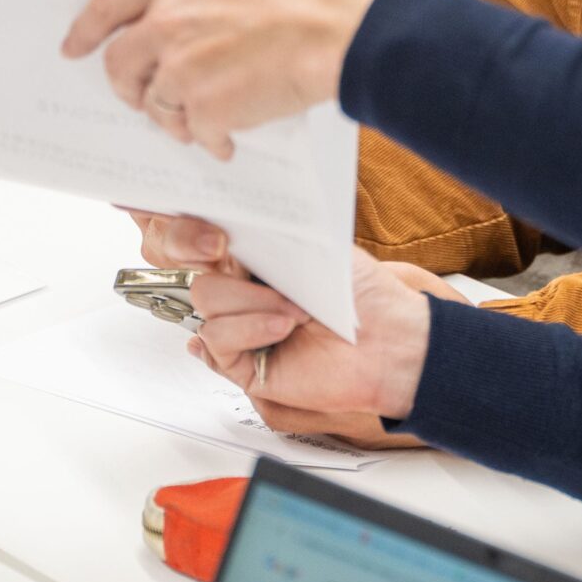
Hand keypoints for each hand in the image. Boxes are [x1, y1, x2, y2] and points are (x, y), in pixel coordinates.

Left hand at [61, 0, 392, 159]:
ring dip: (176, 116)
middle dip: (128, 86)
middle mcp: (169, 20)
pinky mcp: (206, 107)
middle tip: (144, 98)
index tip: (75, 47)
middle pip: (120, 64)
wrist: (351, 26)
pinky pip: (198, 134)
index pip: (107, 5)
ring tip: (205, 121)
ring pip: (157, 105)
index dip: (85, 31)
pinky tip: (233, 138)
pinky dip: (213, 141)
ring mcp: (183, 67)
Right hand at [184, 248, 435, 442]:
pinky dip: (249, 328)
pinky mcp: (242, 364)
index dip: (192, 231)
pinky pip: (218, 341)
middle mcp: (243, 291)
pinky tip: (282, 328)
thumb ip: (271, 234)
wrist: (388, 342)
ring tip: (295, 310)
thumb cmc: (361, 294)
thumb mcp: (318, 247)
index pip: (203, 239)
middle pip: (196, 268)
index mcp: (257, 259)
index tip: (213, 230)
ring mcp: (240, 327)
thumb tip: (232, 217)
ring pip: (206, 301)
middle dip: (209, 257)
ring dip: (251, 301)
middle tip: (226, 251)